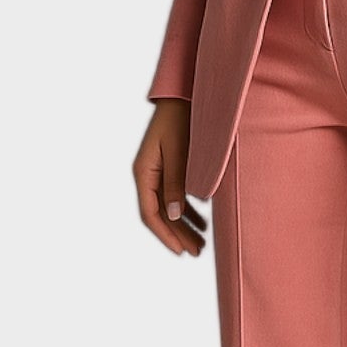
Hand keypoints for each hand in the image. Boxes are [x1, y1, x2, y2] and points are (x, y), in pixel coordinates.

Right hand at [136, 99, 206, 255]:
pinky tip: (202, 223)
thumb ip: (175, 183)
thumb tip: (172, 216)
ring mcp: (158, 171)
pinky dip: (189, 211)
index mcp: (143, 172)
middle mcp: (147, 174)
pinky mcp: (171, 167)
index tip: (181, 251)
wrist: (185, 93)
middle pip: (160, 214)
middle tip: (196, 252)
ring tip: (201, 244)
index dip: (165, 235)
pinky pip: (176, 196)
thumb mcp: (179, 152)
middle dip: (177, 235)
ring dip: (184, 226)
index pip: (150, 213)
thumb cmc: (182, 119)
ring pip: (169, 207)